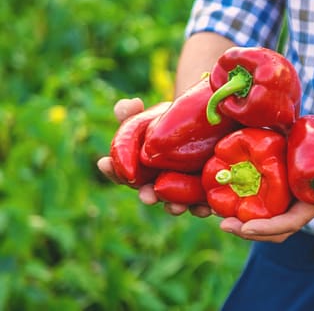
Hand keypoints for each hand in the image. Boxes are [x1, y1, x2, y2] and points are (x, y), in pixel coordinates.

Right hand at [96, 98, 212, 216]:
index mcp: (138, 171)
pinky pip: (202, 205)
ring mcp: (179, 193)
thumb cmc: (166, 124)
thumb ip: (132, 112)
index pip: (120, 173)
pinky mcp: (203, 194)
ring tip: (177, 207)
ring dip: (174, 207)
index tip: (105, 163)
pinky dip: (204, 208)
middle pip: (148, 194)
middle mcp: (156, 186)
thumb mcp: (150, 115)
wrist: (200, 128)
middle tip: (147, 196)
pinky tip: (208, 208)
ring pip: (175, 205)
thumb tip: (131, 104)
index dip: (112, 169)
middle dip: (147, 196)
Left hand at [219, 123, 313, 242]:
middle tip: (222, 223)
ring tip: (216, 211)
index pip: (290, 222)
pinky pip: (265, 197)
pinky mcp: (288, 185)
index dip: (268, 228)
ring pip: (265, 215)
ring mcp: (293, 197)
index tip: (246, 228)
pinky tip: (228, 188)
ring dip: (242, 217)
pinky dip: (247, 197)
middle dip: (247, 229)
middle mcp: (301, 204)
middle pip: (272, 226)